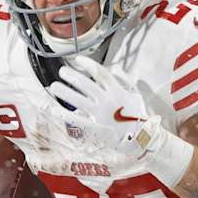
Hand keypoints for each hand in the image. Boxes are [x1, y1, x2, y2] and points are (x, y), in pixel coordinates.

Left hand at [49, 55, 194, 184]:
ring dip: (65, 92)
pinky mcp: (97, 128)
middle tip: (62, 72)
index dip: (88, 64)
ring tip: (54, 86)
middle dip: (72, 76)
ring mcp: (102, 115)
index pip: (101, 73)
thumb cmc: (139, 116)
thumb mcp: (135, 95)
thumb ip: (125, 81)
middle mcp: (109, 101)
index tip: (77, 59)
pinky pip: (79, 120)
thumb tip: (116, 68)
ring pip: (79, 100)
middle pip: (86, 85)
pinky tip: (56, 110)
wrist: (142, 138)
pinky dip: (66, 115)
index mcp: (118, 91)